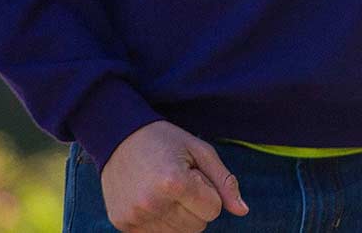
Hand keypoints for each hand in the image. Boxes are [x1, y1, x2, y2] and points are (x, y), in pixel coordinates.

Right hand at [100, 119, 247, 231]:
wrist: (118, 137)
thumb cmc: (166, 141)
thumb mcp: (201, 151)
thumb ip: (225, 182)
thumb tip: (243, 211)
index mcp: (174, 183)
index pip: (214, 210)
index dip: (209, 192)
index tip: (194, 174)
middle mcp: (152, 204)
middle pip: (198, 226)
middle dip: (196, 206)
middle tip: (178, 181)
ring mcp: (134, 217)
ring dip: (179, 215)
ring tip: (164, 189)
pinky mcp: (123, 225)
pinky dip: (161, 221)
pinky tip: (152, 199)